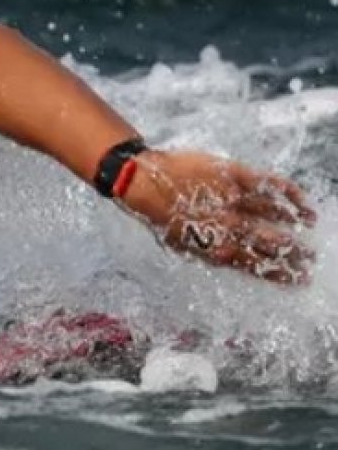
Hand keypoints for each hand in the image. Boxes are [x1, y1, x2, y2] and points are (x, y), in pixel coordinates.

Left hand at [119, 150, 315, 283]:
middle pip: (272, 244)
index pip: (258, 265)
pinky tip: (300, 200)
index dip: (282, 273)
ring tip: (311, 224)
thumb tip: (232, 260)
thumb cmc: (158, 216)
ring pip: (274, 214)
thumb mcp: (181, 246)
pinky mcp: (232, 175)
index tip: (301, 278)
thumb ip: (210, 253)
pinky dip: (288, 192)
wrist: (142, 182)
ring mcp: (232, 200)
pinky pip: (268, 184)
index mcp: (216, 248)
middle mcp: (228, 226)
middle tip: (311, 257)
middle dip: (295, 253)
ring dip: (296, 221)